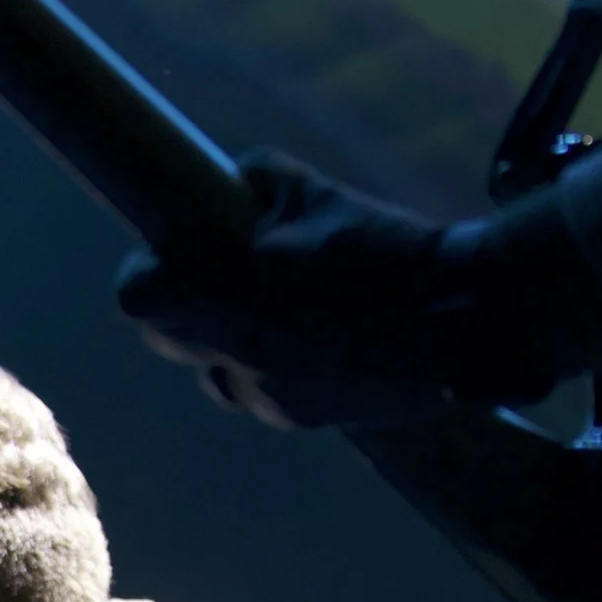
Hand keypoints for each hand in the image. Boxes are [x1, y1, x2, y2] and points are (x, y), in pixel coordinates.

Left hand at [116, 152, 601, 429]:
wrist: (464, 321)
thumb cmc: (388, 249)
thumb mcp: (316, 193)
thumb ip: (261, 183)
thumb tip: (237, 181)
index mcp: (230, 300)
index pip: (137, 300)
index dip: (144, 273)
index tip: (165, 252)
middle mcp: (239, 359)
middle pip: (166, 340)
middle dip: (183, 306)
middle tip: (217, 272)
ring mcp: (270, 397)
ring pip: (216, 372)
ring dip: (228, 342)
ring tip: (276, 306)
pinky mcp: (303, 419)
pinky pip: (263, 393)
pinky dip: (272, 367)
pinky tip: (315, 338)